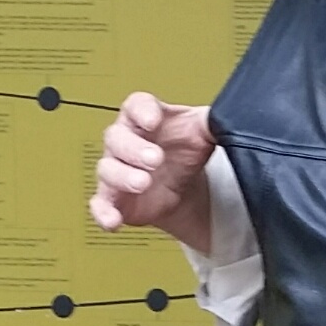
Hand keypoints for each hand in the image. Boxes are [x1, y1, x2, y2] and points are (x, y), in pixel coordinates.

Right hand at [90, 93, 217, 254]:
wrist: (186, 186)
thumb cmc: (187, 151)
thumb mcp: (203, 131)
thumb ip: (212, 122)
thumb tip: (224, 118)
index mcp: (145, 118)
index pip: (136, 105)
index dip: (141, 111)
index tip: (153, 120)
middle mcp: (126, 142)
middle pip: (116, 137)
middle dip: (133, 148)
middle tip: (155, 159)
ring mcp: (118, 170)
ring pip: (108, 169)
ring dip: (122, 176)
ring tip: (144, 183)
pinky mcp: (115, 199)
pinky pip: (100, 205)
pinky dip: (103, 213)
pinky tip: (114, 220)